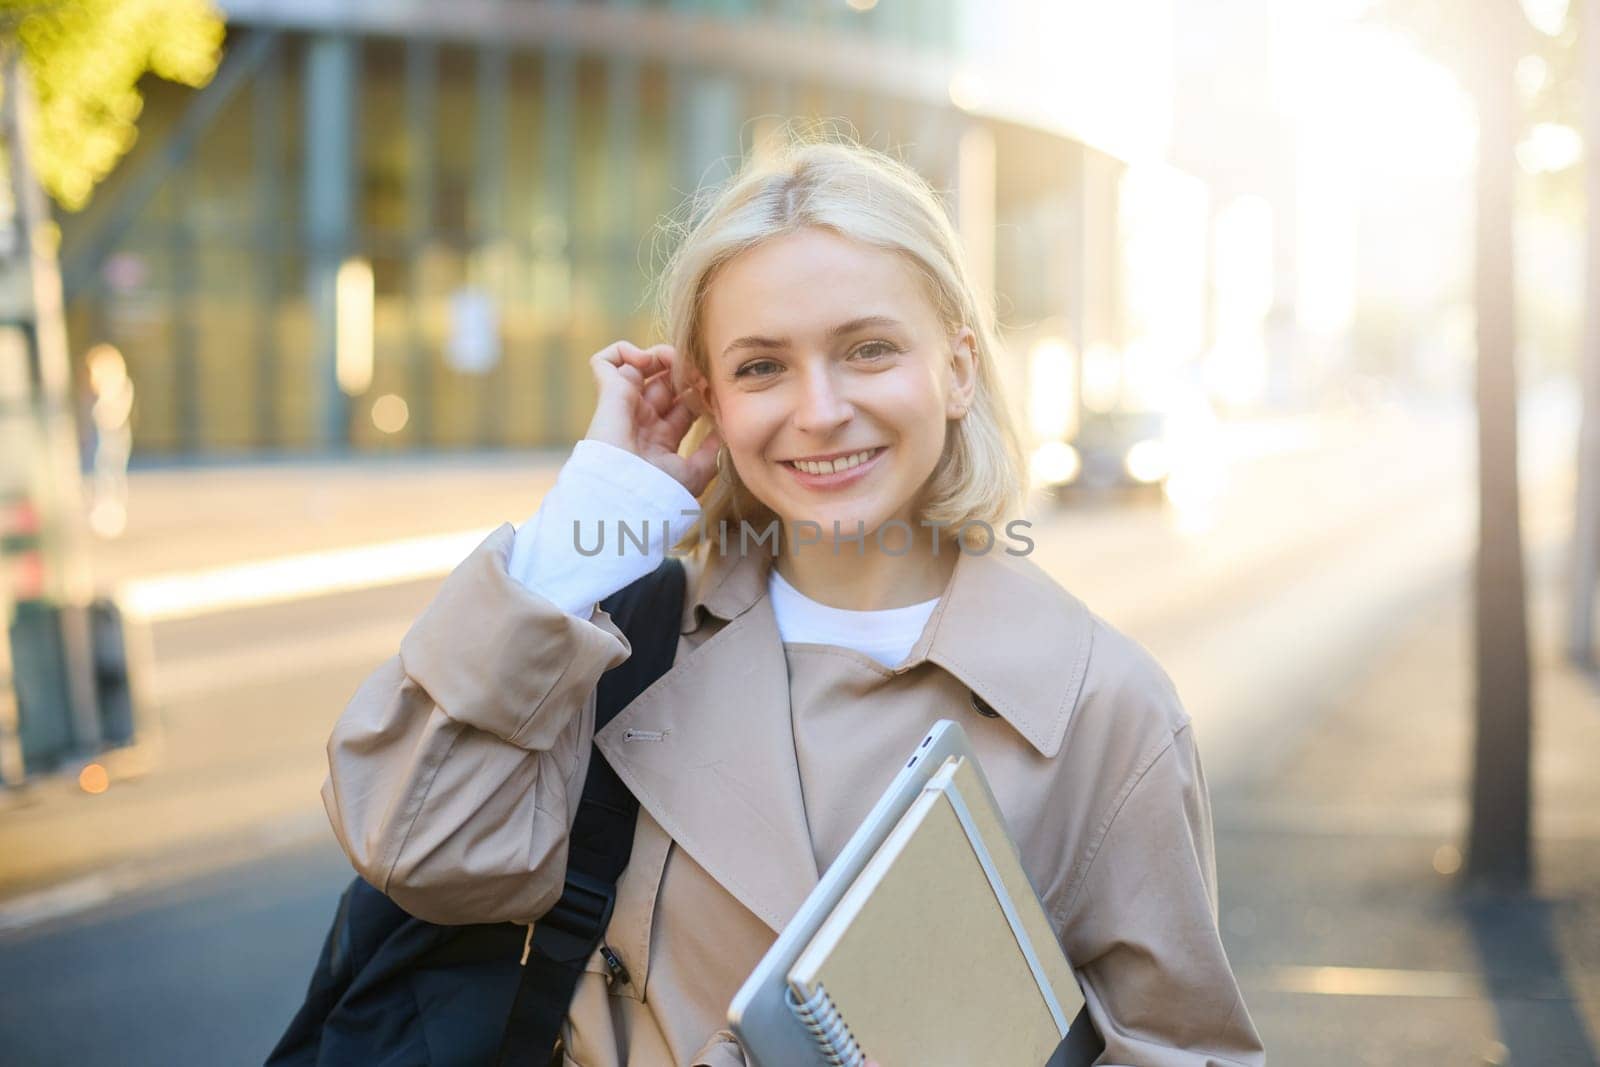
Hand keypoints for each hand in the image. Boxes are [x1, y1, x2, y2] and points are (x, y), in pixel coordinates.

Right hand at [583, 340, 720, 496]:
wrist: (626, 494)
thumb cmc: (658, 491)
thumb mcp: (694, 474)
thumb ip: (710, 453)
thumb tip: (724, 432)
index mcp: (660, 438)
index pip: (682, 404)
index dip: (699, 391)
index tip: (715, 389)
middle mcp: (642, 420)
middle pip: (665, 382)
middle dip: (685, 371)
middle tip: (701, 371)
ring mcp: (624, 406)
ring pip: (640, 366)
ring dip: (662, 356)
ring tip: (677, 361)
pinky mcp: (609, 394)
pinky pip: (605, 361)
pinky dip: (623, 351)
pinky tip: (645, 361)